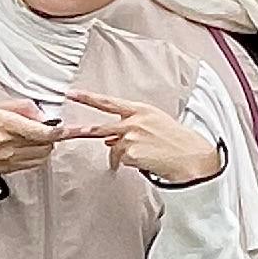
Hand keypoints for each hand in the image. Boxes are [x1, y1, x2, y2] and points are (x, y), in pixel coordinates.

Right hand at [0, 102, 58, 180]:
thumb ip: (24, 107)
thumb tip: (44, 114)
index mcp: (6, 124)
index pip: (41, 131)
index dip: (58, 130)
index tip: (64, 128)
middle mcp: (10, 143)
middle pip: (46, 142)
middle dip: (52, 135)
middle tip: (48, 128)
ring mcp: (11, 158)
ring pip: (44, 153)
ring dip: (47, 145)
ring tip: (36, 137)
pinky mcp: (13, 168)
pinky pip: (36, 162)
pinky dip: (39, 154)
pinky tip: (31, 147)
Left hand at [61, 95, 226, 187]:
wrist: (192, 157)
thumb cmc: (179, 141)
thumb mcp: (156, 124)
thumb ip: (132, 127)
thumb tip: (110, 139)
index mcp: (141, 110)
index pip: (109, 102)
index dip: (88, 98)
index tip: (73, 94)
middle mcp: (133, 122)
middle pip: (99, 127)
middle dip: (79, 131)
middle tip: (64, 131)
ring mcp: (130, 138)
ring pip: (114, 150)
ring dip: (123, 156)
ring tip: (145, 156)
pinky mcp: (130, 154)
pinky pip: (123, 162)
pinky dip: (131, 164)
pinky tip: (148, 161)